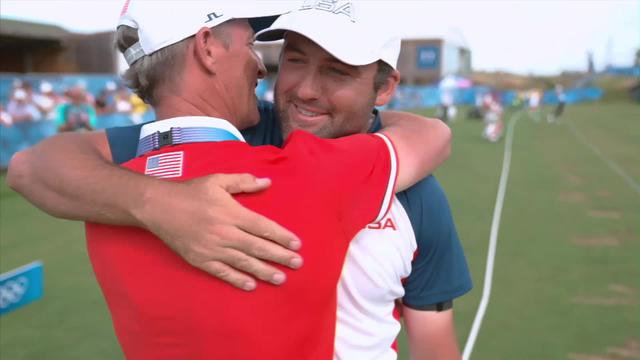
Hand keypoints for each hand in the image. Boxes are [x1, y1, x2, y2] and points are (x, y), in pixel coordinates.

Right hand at [136, 173, 302, 290]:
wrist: (158, 207)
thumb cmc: (191, 192)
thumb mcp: (218, 180)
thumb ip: (243, 182)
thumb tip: (267, 182)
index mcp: (232, 213)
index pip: (263, 227)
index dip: (281, 237)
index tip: (297, 245)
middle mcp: (225, 233)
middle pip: (258, 247)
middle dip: (280, 256)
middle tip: (297, 264)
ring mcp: (212, 249)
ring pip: (244, 263)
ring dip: (264, 271)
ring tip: (281, 278)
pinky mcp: (200, 260)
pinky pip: (223, 272)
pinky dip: (237, 280)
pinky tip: (251, 285)